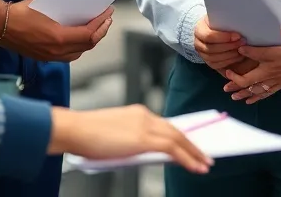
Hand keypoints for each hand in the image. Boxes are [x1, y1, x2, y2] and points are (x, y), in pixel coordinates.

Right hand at [0, 4, 112, 62]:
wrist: (0, 25)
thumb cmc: (21, 12)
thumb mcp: (46, 5)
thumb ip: (64, 10)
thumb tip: (79, 6)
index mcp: (59, 38)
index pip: (89, 34)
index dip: (102, 24)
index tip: (108, 13)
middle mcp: (56, 51)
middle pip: (87, 45)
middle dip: (100, 32)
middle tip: (107, 19)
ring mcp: (50, 57)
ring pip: (79, 52)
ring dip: (90, 41)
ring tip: (96, 28)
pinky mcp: (44, 58)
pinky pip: (68, 55)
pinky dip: (78, 47)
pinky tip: (79, 37)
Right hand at [49, 104, 212, 173]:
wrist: (74, 130)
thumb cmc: (86, 137)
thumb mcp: (115, 140)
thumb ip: (133, 144)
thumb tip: (152, 157)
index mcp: (137, 113)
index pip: (166, 125)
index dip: (181, 136)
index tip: (192, 144)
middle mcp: (144, 115)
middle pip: (176, 130)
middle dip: (193, 144)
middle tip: (206, 155)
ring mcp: (145, 126)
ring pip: (178, 138)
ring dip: (194, 152)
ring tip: (206, 163)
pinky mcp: (143, 138)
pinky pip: (172, 148)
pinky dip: (187, 158)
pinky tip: (196, 167)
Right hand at [193, 17, 241, 70]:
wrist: (216, 29)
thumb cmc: (220, 22)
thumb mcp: (221, 17)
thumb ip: (226, 20)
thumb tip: (238, 19)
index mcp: (199, 29)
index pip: (209, 36)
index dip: (224, 37)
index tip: (238, 36)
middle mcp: (198, 43)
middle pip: (212, 49)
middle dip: (229, 46)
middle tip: (242, 43)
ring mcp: (202, 54)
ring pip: (214, 58)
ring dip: (230, 55)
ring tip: (242, 50)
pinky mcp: (208, 62)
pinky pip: (217, 65)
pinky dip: (229, 62)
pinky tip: (238, 56)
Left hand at [223, 43, 280, 103]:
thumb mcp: (272, 48)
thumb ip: (256, 50)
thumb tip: (240, 49)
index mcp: (265, 71)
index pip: (246, 79)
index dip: (235, 78)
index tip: (228, 73)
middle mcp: (268, 79)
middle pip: (249, 87)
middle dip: (237, 88)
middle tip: (226, 89)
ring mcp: (274, 83)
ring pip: (257, 92)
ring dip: (245, 94)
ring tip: (235, 97)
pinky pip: (267, 93)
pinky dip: (258, 97)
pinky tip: (251, 100)